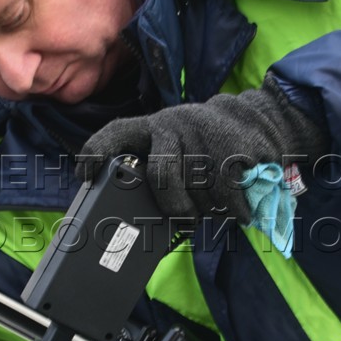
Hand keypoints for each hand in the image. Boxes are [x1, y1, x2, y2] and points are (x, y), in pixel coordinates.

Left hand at [76, 83, 325, 221]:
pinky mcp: (232, 147)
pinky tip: (238, 211)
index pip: (115, 133)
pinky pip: (228, 192)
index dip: (96, 153)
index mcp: (150, 128)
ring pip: (197, 189)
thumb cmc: (202, 146)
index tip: (84, 176)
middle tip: (185, 220)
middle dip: (173, 206)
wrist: (255, 120)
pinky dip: (233, 209)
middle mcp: (172, 127)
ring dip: (208, 208)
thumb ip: (153, 170)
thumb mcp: (173, 148)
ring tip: (216, 206)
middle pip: (162, 176)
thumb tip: (134, 218)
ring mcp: (202, 135)